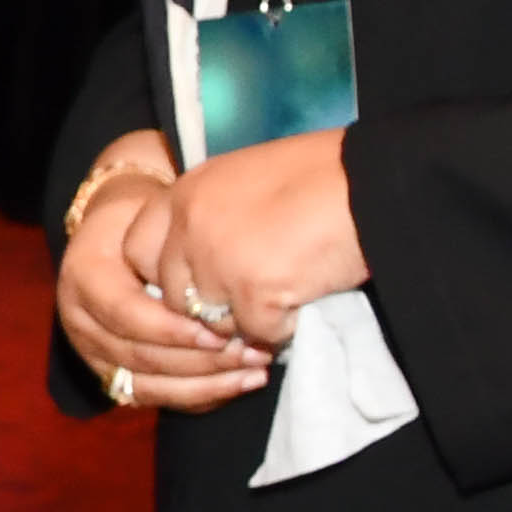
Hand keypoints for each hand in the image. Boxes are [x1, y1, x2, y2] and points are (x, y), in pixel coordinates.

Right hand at [56, 136, 269, 415]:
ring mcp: (94, 354)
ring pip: (148, 386)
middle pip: (140, 357)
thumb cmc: (143, 219)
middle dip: (200, 361)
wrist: (116, 235)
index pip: (126, 315)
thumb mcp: (152, 216)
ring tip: (253, 372)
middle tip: (252, 353)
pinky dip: (198, 396)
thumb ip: (173, 250)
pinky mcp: (113, 375)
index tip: (221, 331)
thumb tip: (219, 286)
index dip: (173, 330)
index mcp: (83, 278)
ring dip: (205, 384)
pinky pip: (156, 397)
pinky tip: (238, 384)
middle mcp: (81, 323)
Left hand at [121, 129, 365, 352]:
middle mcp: (191, 224)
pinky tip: (304, 302)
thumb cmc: (324, 179)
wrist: (377, 184)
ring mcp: (218, 259)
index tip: (197, 285)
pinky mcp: (255, 291)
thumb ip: (210, 218)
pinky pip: (258, 333)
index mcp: (186, 192)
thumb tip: (196, 267)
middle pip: (172, 296)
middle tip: (249, 302)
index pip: (135, 250)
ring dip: (246, 322)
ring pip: (212, 323)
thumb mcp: (246, 182)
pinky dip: (283, 329)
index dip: (165, 276)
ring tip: (284, 296)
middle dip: (205, 309)